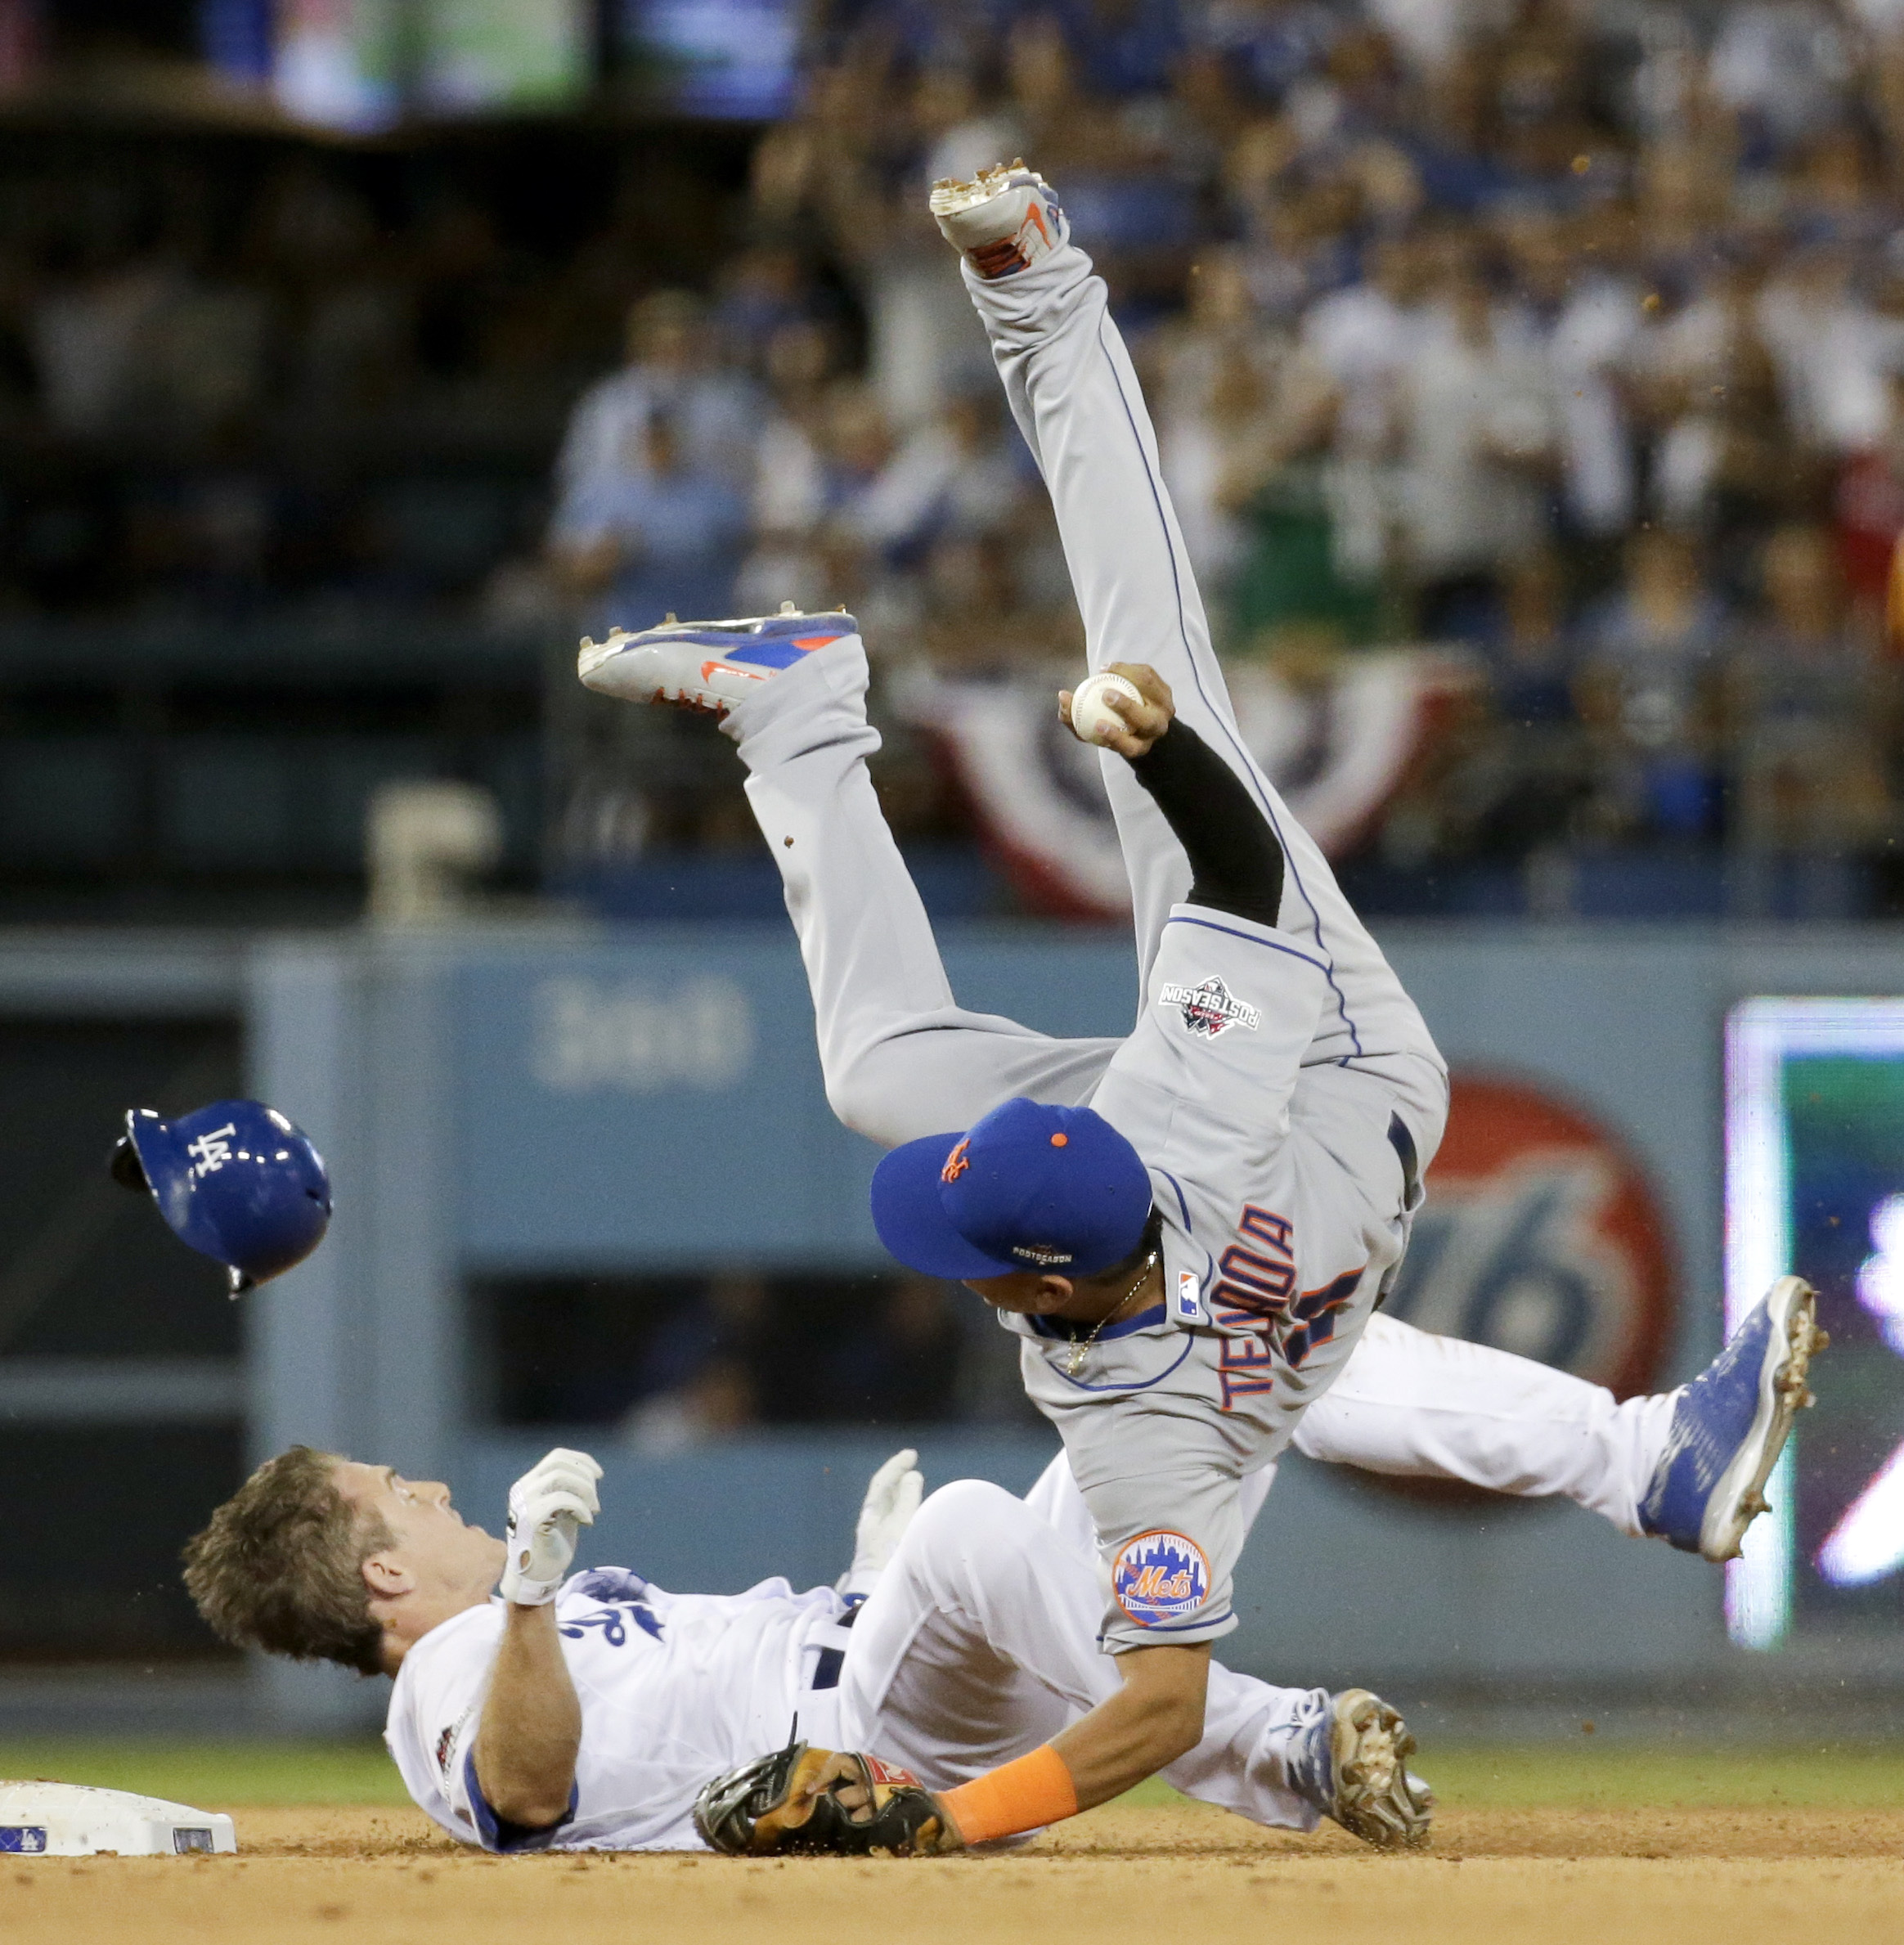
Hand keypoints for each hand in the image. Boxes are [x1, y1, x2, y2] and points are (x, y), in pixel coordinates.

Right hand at [499, 1447, 602, 1605]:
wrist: (538, 1575)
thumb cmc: (552, 1542)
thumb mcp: (562, 1509)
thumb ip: (569, 1489)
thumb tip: (589, 1473)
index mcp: (529, 1483)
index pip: (557, 1457)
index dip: (582, 1461)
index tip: (599, 1475)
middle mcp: (522, 1489)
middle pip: (560, 1464)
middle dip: (586, 1478)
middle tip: (596, 1501)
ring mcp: (524, 1503)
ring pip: (560, 1477)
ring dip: (585, 1491)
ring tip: (594, 1510)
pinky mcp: (530, 1519)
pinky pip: (561, 1499)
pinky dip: (581, 1507)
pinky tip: (587, 1521)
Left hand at [837, 1448, 922, 1595]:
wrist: (879, 1596)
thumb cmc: (892, 1555)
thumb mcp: (902, 1523)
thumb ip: (908, 1497)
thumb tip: (911, 1476)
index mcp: (872, 1514)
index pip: (882, 1482)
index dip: (896, 1465)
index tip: (912, 1454)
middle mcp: (871, 1523)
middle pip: (883, 1493)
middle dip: (897, 1476)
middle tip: (913, 1464)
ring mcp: (877, 1537)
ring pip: (888, 1506)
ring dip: (901, 1492)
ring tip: (915, 1483)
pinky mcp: (884, 1550)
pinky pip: (894, 1519)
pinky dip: (904, 1507)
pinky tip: (913, 1511)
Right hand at [1057, 662, 1174, 758]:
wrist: (1139, 718)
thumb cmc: (1108, 726)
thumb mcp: (1089, 729)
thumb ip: (1072, 718)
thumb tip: (1062, 697)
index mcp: (1139, 746)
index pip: (1130, 747)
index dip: (1115, 737)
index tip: (1098, 725)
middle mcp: (1157, 730)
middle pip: (1147, 721)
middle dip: (1128, 707)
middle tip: (1105, 694)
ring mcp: (1165, 709)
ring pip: (1151, 690)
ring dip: (1129, 677)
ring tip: (1105, 671)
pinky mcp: (1166, 689)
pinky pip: (1148, 674)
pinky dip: (1128, 669)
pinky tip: (1109, 667)